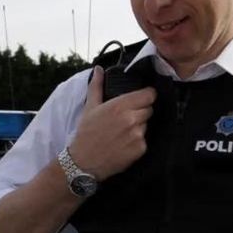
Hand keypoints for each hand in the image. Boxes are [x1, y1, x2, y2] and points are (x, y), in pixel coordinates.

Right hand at [67, 66, 155, 181]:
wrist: (83, 162)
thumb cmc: (85, 134)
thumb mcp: (89, 108)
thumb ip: (97, 86)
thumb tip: (99, 70)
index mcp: (120, 106)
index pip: (149, 94)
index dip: (145, 96)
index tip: (139, 99)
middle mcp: (131, 119)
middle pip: (149, 109)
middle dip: (140, 112)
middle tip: (125, 119)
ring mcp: (137, 135)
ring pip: (146, 125)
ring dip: (138, 127)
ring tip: (122, 133)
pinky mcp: (140, 149)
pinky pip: (144, 140)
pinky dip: (137, 142)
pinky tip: (123, 144)